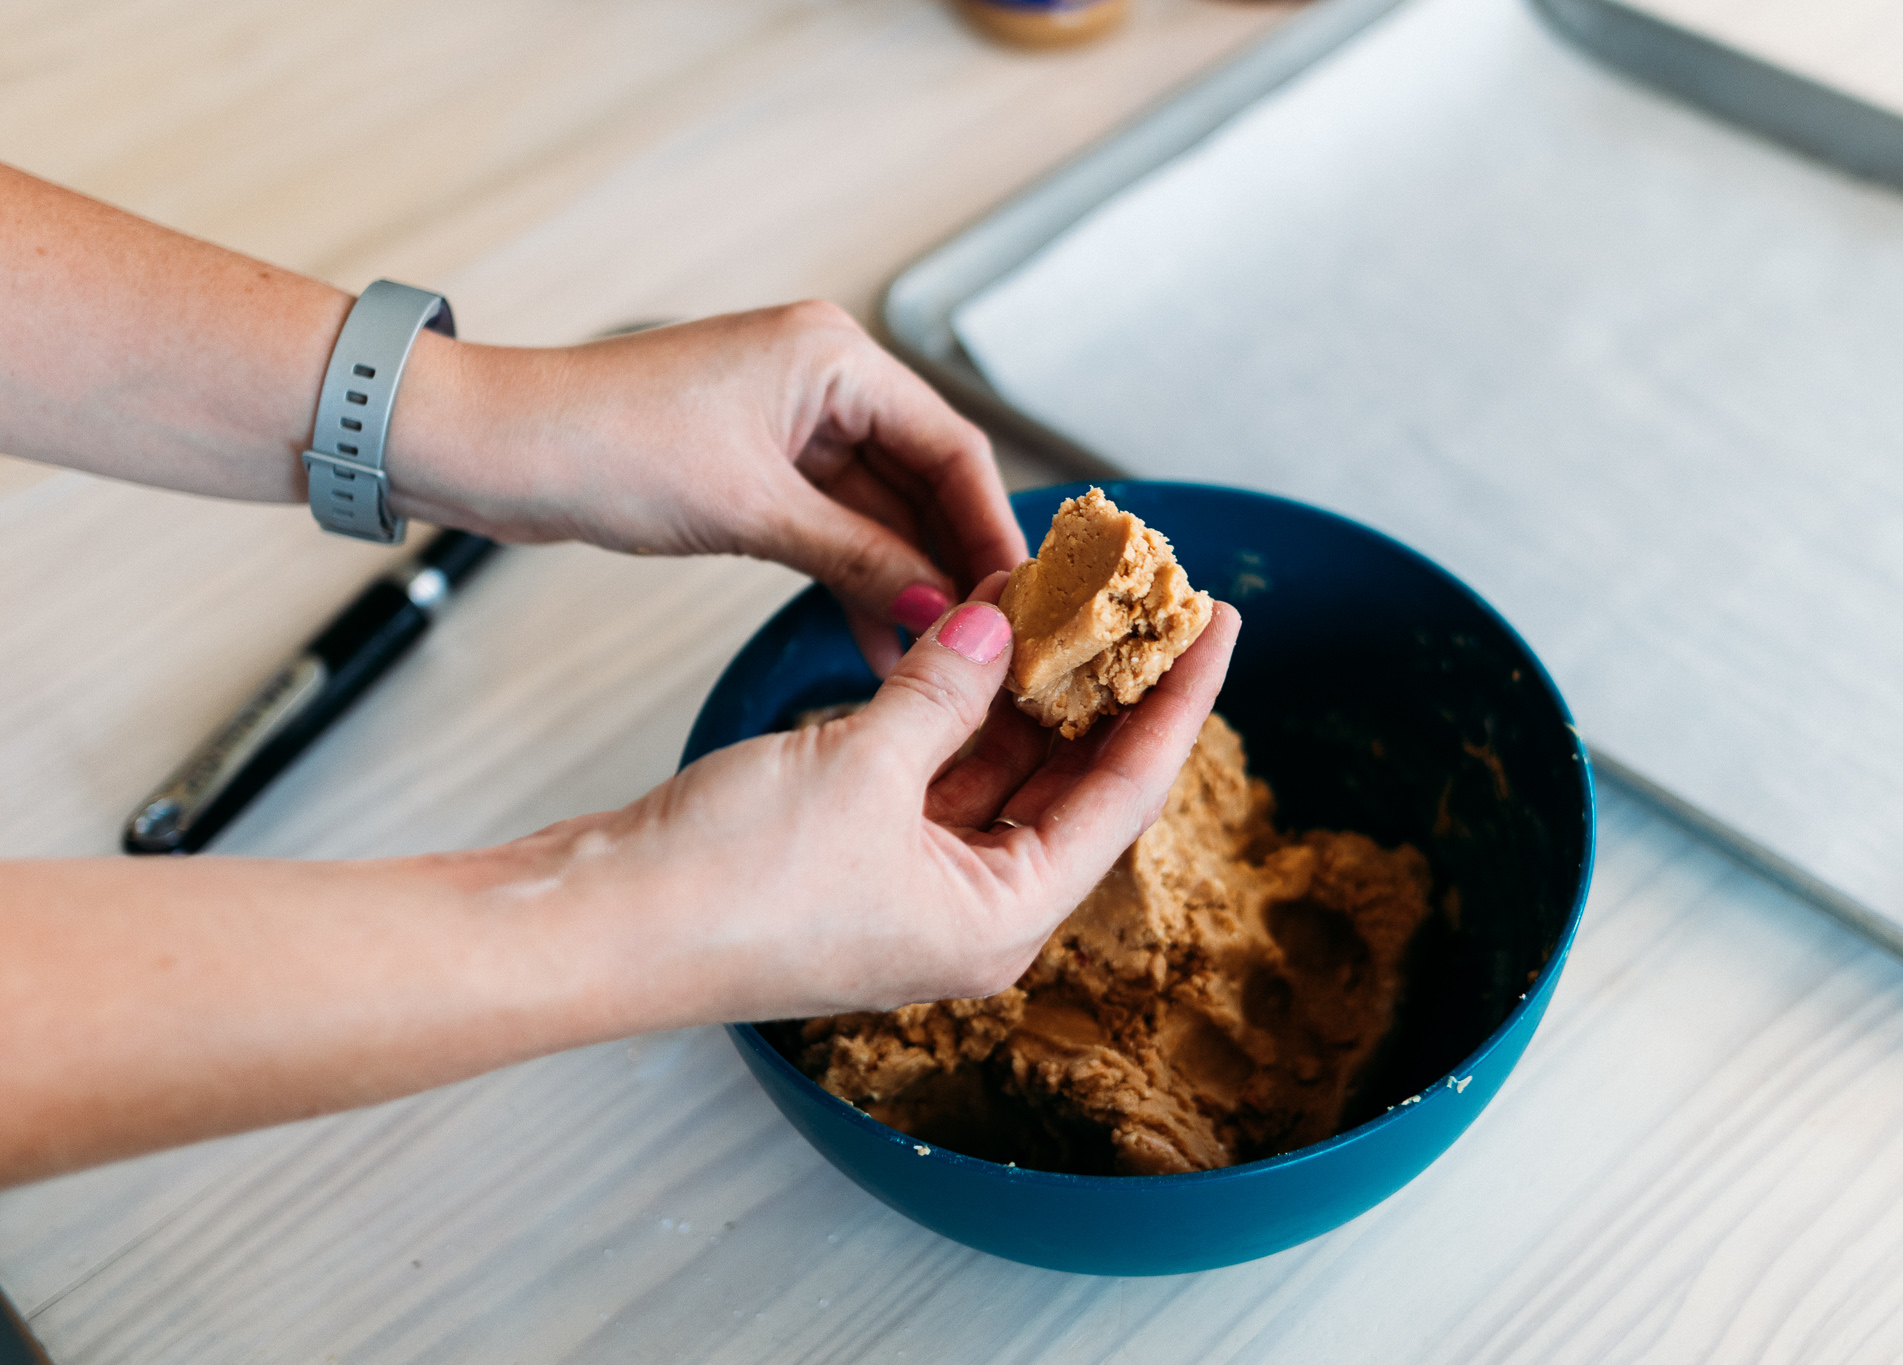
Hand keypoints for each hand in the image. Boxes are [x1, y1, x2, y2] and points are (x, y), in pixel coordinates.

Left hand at [390, 303, 1027, 674]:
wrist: (489, 447)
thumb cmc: (599, 443)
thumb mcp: (748, 510)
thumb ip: (857, 559)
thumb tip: (938, 609)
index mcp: (833, 357)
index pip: (952, 445)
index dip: (989, 526)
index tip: (1017, 599)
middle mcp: (823, 380)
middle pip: (924, 478)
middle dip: (950, 560)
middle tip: (986, 639)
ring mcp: (788, 424)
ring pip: (878, 511)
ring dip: (902, 580)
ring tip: (931, 657)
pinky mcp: (754, 466)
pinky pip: (832, 525)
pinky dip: (854, 576)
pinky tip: (876, 634)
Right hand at [513, 573, 1241, 1024]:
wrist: (592, 924)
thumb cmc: (722, 885)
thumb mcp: (858, 768)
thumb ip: (943, 689)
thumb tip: (1002, 625)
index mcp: (999, 918)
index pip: (1125, 794)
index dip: (1176, 702)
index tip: (1217, 626)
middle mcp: (970, 909)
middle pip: (1071, 781)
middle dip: (1108, 687)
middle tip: (1150, 600)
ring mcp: (912, 882)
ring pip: (1000, 767)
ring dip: (1030, 687)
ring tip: (1072, 595)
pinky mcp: (857, 851)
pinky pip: (935, 765)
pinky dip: (958, 703)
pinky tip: (981, 634)